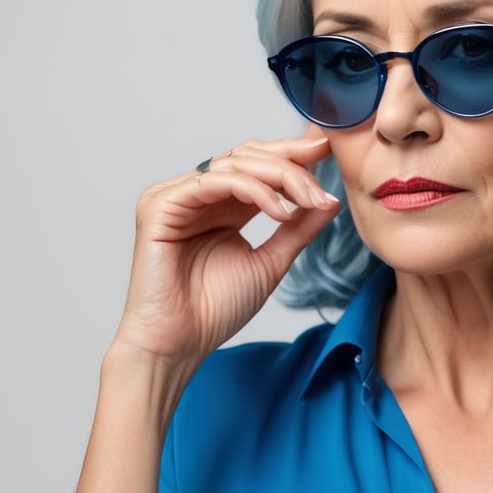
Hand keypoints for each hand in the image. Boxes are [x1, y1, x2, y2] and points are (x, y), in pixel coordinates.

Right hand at [112, 136, 339, 367]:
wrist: (180, 344)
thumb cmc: (215, 310)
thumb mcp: (272, 261)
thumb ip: (299, 228)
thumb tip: (331, 199)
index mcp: (222, 204)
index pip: (259, 164)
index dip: (293, 153)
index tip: (329, 148)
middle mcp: (199, 194)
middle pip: (249, 156)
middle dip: (292, 162)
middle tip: (324, 174)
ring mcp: (177, 195)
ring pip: (235, 164)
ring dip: (281, 177)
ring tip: (311, 200)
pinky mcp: (161, 204)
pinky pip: (215, 182)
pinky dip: (254, 190)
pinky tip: (281, 211)